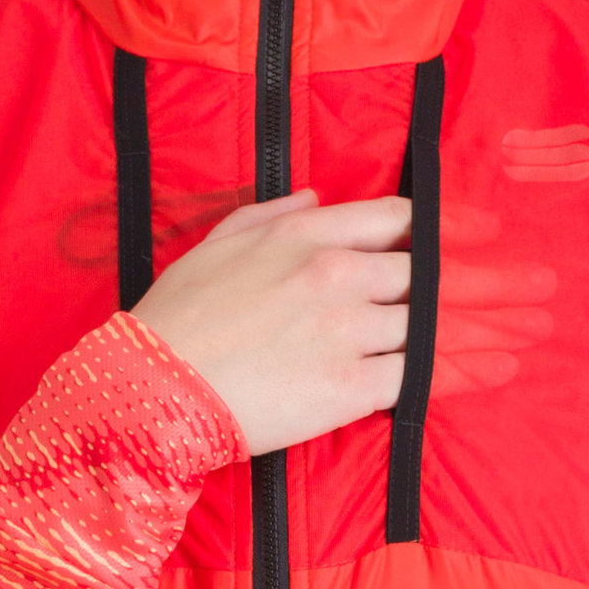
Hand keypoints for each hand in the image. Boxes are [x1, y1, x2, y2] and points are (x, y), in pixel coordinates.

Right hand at [129, 188, 410, 455]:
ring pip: (424, 325)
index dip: (425, 234)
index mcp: (307, 233)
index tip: (437, 248)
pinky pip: (416, 375)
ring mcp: (347, 329)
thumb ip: (272, 213)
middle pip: (422, 273)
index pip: (399, 217)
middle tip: (432, 307)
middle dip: (431, 290)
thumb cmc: (177, 317)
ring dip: (429, 336)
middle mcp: (336, 272)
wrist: (150, 391)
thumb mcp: (217, 243)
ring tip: (433, 346)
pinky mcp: (351, 387)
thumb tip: (316, 198)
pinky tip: (420, 378)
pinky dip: (422, 377)